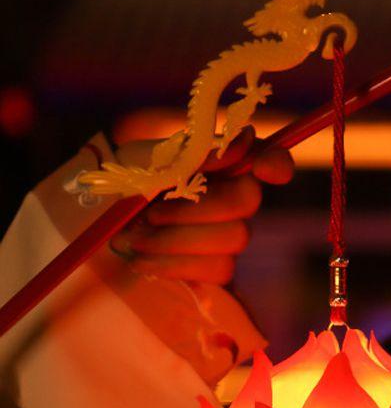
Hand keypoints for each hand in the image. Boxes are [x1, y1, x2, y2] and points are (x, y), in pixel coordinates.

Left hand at [109, 128, 293, 283]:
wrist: (97, 220)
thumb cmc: (125, 179)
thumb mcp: (149, 158)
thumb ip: (197, 153)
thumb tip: (247, 138)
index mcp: (222, 162)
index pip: (268, 157)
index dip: (276, 162)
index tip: (264, 170)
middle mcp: (234, 197)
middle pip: (246, 202)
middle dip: (194, 210)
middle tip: (149, 213)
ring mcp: (229, 234)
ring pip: (231, 241)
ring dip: (174, 241)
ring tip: (134, 238)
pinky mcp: (217, 266)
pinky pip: (216, 270)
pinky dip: (173, 266)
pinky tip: (143, 260)